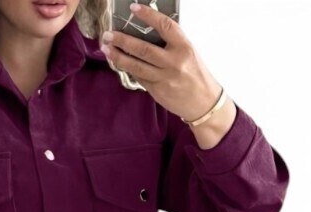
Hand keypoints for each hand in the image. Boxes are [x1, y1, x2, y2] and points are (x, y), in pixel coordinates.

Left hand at [101, 5, 234, 143]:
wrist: (204, 103)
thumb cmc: (196, 74)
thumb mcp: (189, 52)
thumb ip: (171, 43)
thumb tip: (147, 32)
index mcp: (184, 47)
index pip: (164, 26)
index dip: (148, 15)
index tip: (134, 8)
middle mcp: (174, 62)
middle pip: (143, 49)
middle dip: (123, 41)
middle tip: (108, 35)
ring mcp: (164, 78)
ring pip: (136, 66)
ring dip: (119, 56)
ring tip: (106, 48)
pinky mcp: (157, 91)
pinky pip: (139, 77)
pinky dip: (128, 69)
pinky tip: (118, 62)